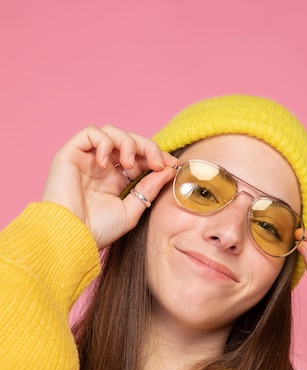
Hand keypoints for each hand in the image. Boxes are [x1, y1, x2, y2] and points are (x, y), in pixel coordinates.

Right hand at [42, 125, 176, 248]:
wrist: (70, 236)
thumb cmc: (97, 230)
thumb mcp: (131, 210)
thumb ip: (149, 189)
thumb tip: (169, 170)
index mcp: (117, 180)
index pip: (140, 158)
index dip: (157, 157)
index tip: (172, 166)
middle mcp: (102, 167)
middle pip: (130, 141)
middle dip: (148, 148)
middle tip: (157, 163)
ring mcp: (87, 159)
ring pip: (112, 132)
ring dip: (128, 143)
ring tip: (130, 165)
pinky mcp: (70, 153)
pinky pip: (90, 133)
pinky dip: (104, 142)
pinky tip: (106, 163)